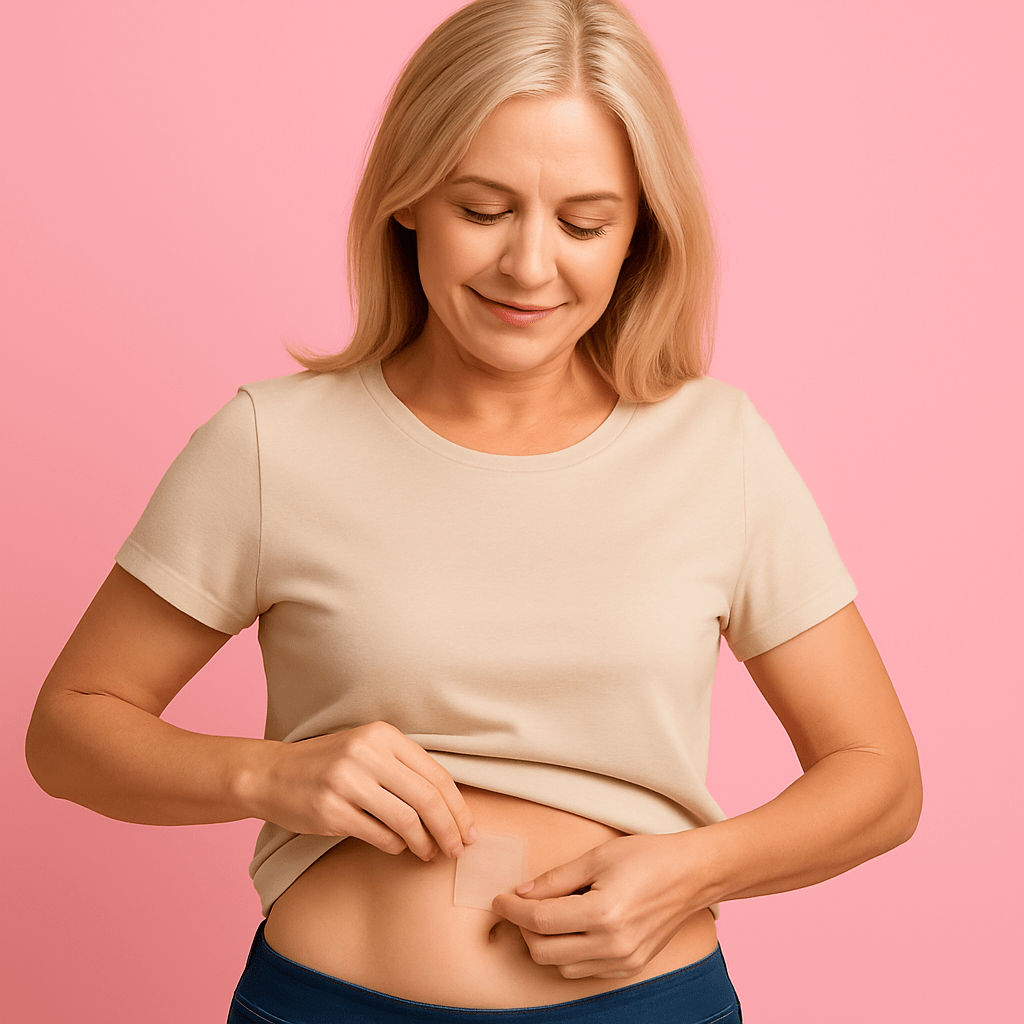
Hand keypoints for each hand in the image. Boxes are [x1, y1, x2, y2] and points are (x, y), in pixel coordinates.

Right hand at [250, 720, 476, 860]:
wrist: (271, 773)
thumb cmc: (328, 764)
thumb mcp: (366, 749)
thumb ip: (403, 767)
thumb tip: (450, 805)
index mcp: (382, 735)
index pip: (436, 774)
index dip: (458, 806)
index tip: (469, 828)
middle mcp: (366, 754)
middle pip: (427, 799)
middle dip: (450, 829)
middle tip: (458, 850)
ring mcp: (347, 782)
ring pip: (407, 820)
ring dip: (425, 843)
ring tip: (430, 853)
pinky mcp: (331, 811)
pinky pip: (380, 836)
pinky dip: (396, 846)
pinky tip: (400, 848)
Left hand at [490, 832, 710, 979]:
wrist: (691, 875)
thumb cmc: (646, 857)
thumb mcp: (597, 857)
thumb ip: (555, 879)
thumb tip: (521, 893)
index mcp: (603, 914)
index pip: (541, 921)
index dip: (512, 910)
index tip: (499, 899)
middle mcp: (612, 945)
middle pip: (545, 951)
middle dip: (523, 929)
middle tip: (518, 905)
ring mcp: (622, 961)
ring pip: (561, 967)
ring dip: (543, 945)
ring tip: (544, 915)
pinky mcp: (629, 967)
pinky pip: (583, 971)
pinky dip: (567, 954)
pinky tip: (569, 929)